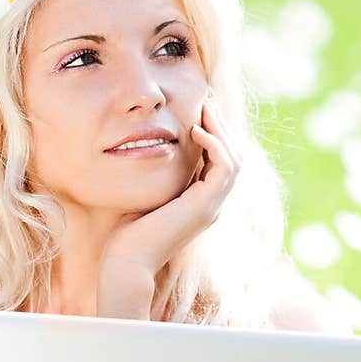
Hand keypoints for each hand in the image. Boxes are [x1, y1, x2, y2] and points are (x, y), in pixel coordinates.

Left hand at [100, 89, 241, 280]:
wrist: (127, 262)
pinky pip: (225, 167)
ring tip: (205, 107)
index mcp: (200, 203)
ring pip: (234, 159)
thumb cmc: (127, 234)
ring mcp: (212, 207)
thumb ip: (156, 176)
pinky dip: (215, 145)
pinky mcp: (205, 207)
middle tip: (208, 99)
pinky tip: (196, 130)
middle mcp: (211, 205)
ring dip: (221, 130)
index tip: (200, 109)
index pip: (219, 162)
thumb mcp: (145, 195)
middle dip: (222, 126)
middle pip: (232, 157)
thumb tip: (146, 147)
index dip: (214, 134)